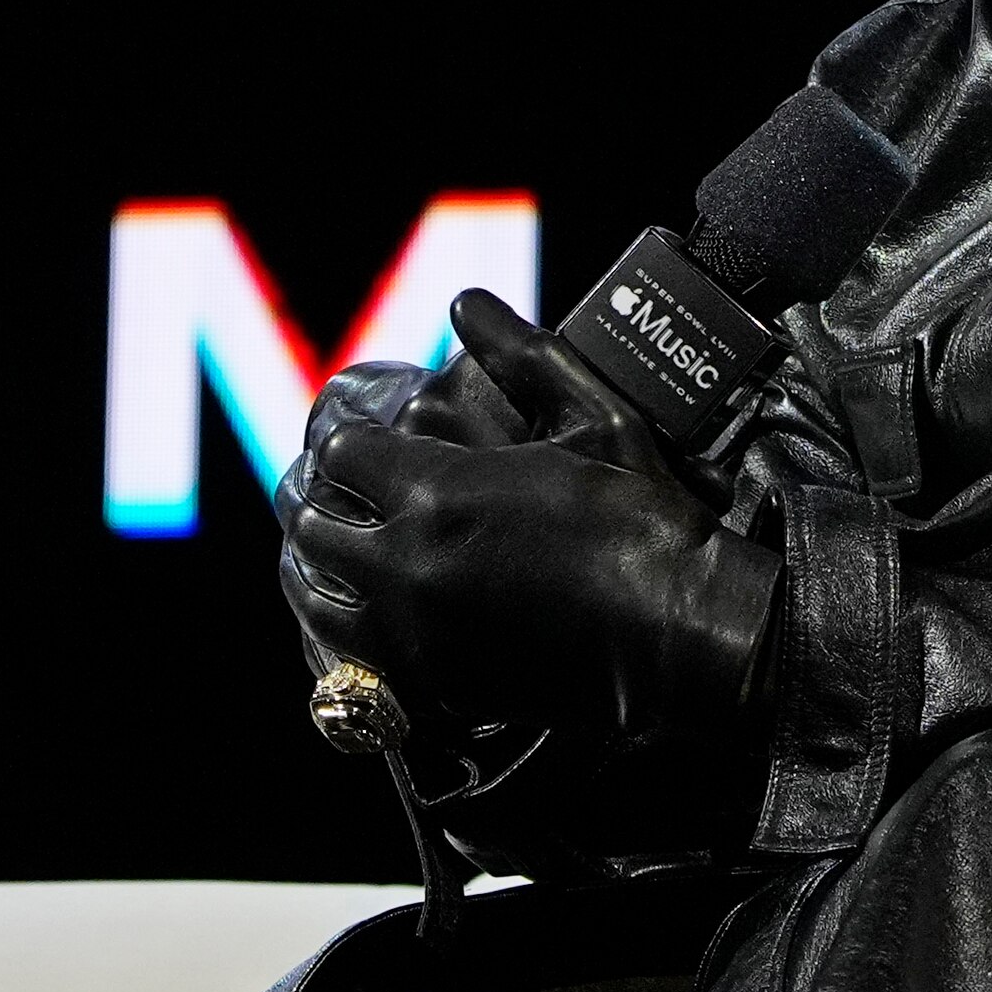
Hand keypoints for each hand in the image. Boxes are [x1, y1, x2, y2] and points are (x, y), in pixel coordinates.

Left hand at [281, 304, 773, 751]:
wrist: (678, 631)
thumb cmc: (642, 520)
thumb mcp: (592, 419)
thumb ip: (523, 356)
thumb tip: (469, 304)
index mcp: (435, 491)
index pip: (340, 453)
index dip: (350, 441)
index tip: (368, 444)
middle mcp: (405, 564)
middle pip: (313, 525)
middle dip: (323, 502)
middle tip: (345, 497)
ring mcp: (412, 634)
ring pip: (316, 599)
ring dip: (318, 572)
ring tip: (338, 561)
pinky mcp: (431, 688)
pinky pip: (347, 666)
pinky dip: (340, 642)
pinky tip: (361, 628)